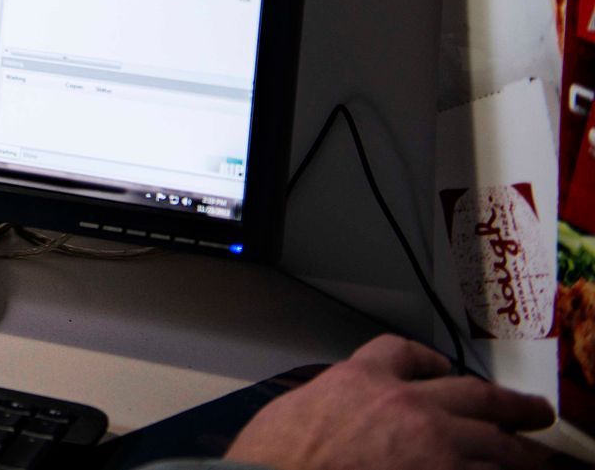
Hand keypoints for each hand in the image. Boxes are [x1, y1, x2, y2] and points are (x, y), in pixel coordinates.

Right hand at [226, 334, 555, 469]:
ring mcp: (435, 449)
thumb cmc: (273, 462)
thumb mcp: (294, 414)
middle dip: (510, 403)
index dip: (430, 360)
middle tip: (533, 410)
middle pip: (475, 393)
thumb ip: (329, 407)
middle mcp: (406, 406)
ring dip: (521, 452)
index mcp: (360, 380)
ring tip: (538, 459)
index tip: (441, 367)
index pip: (404, 352)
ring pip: (498, 442)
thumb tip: (337, 418)